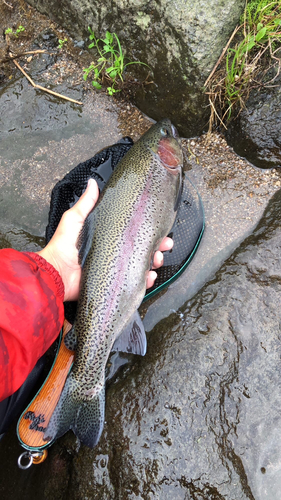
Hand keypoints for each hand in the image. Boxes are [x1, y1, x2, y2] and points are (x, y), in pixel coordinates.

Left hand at [38, 179, 172, 300]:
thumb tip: (92, 183)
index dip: (147, 230)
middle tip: (165, 245)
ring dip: (154, 262)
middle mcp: (114, 252)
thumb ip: (86, 203)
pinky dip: (145, 281)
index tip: (159, 227)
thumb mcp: (74, 219)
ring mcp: (116, 269)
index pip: (133, 232)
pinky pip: (135, 283)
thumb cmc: (63, 245)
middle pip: (142, 249)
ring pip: (142, 265)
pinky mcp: (115, 283)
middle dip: (158, 247)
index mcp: (108, 237)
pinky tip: (149, 276)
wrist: (56, 273)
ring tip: (156, 260)